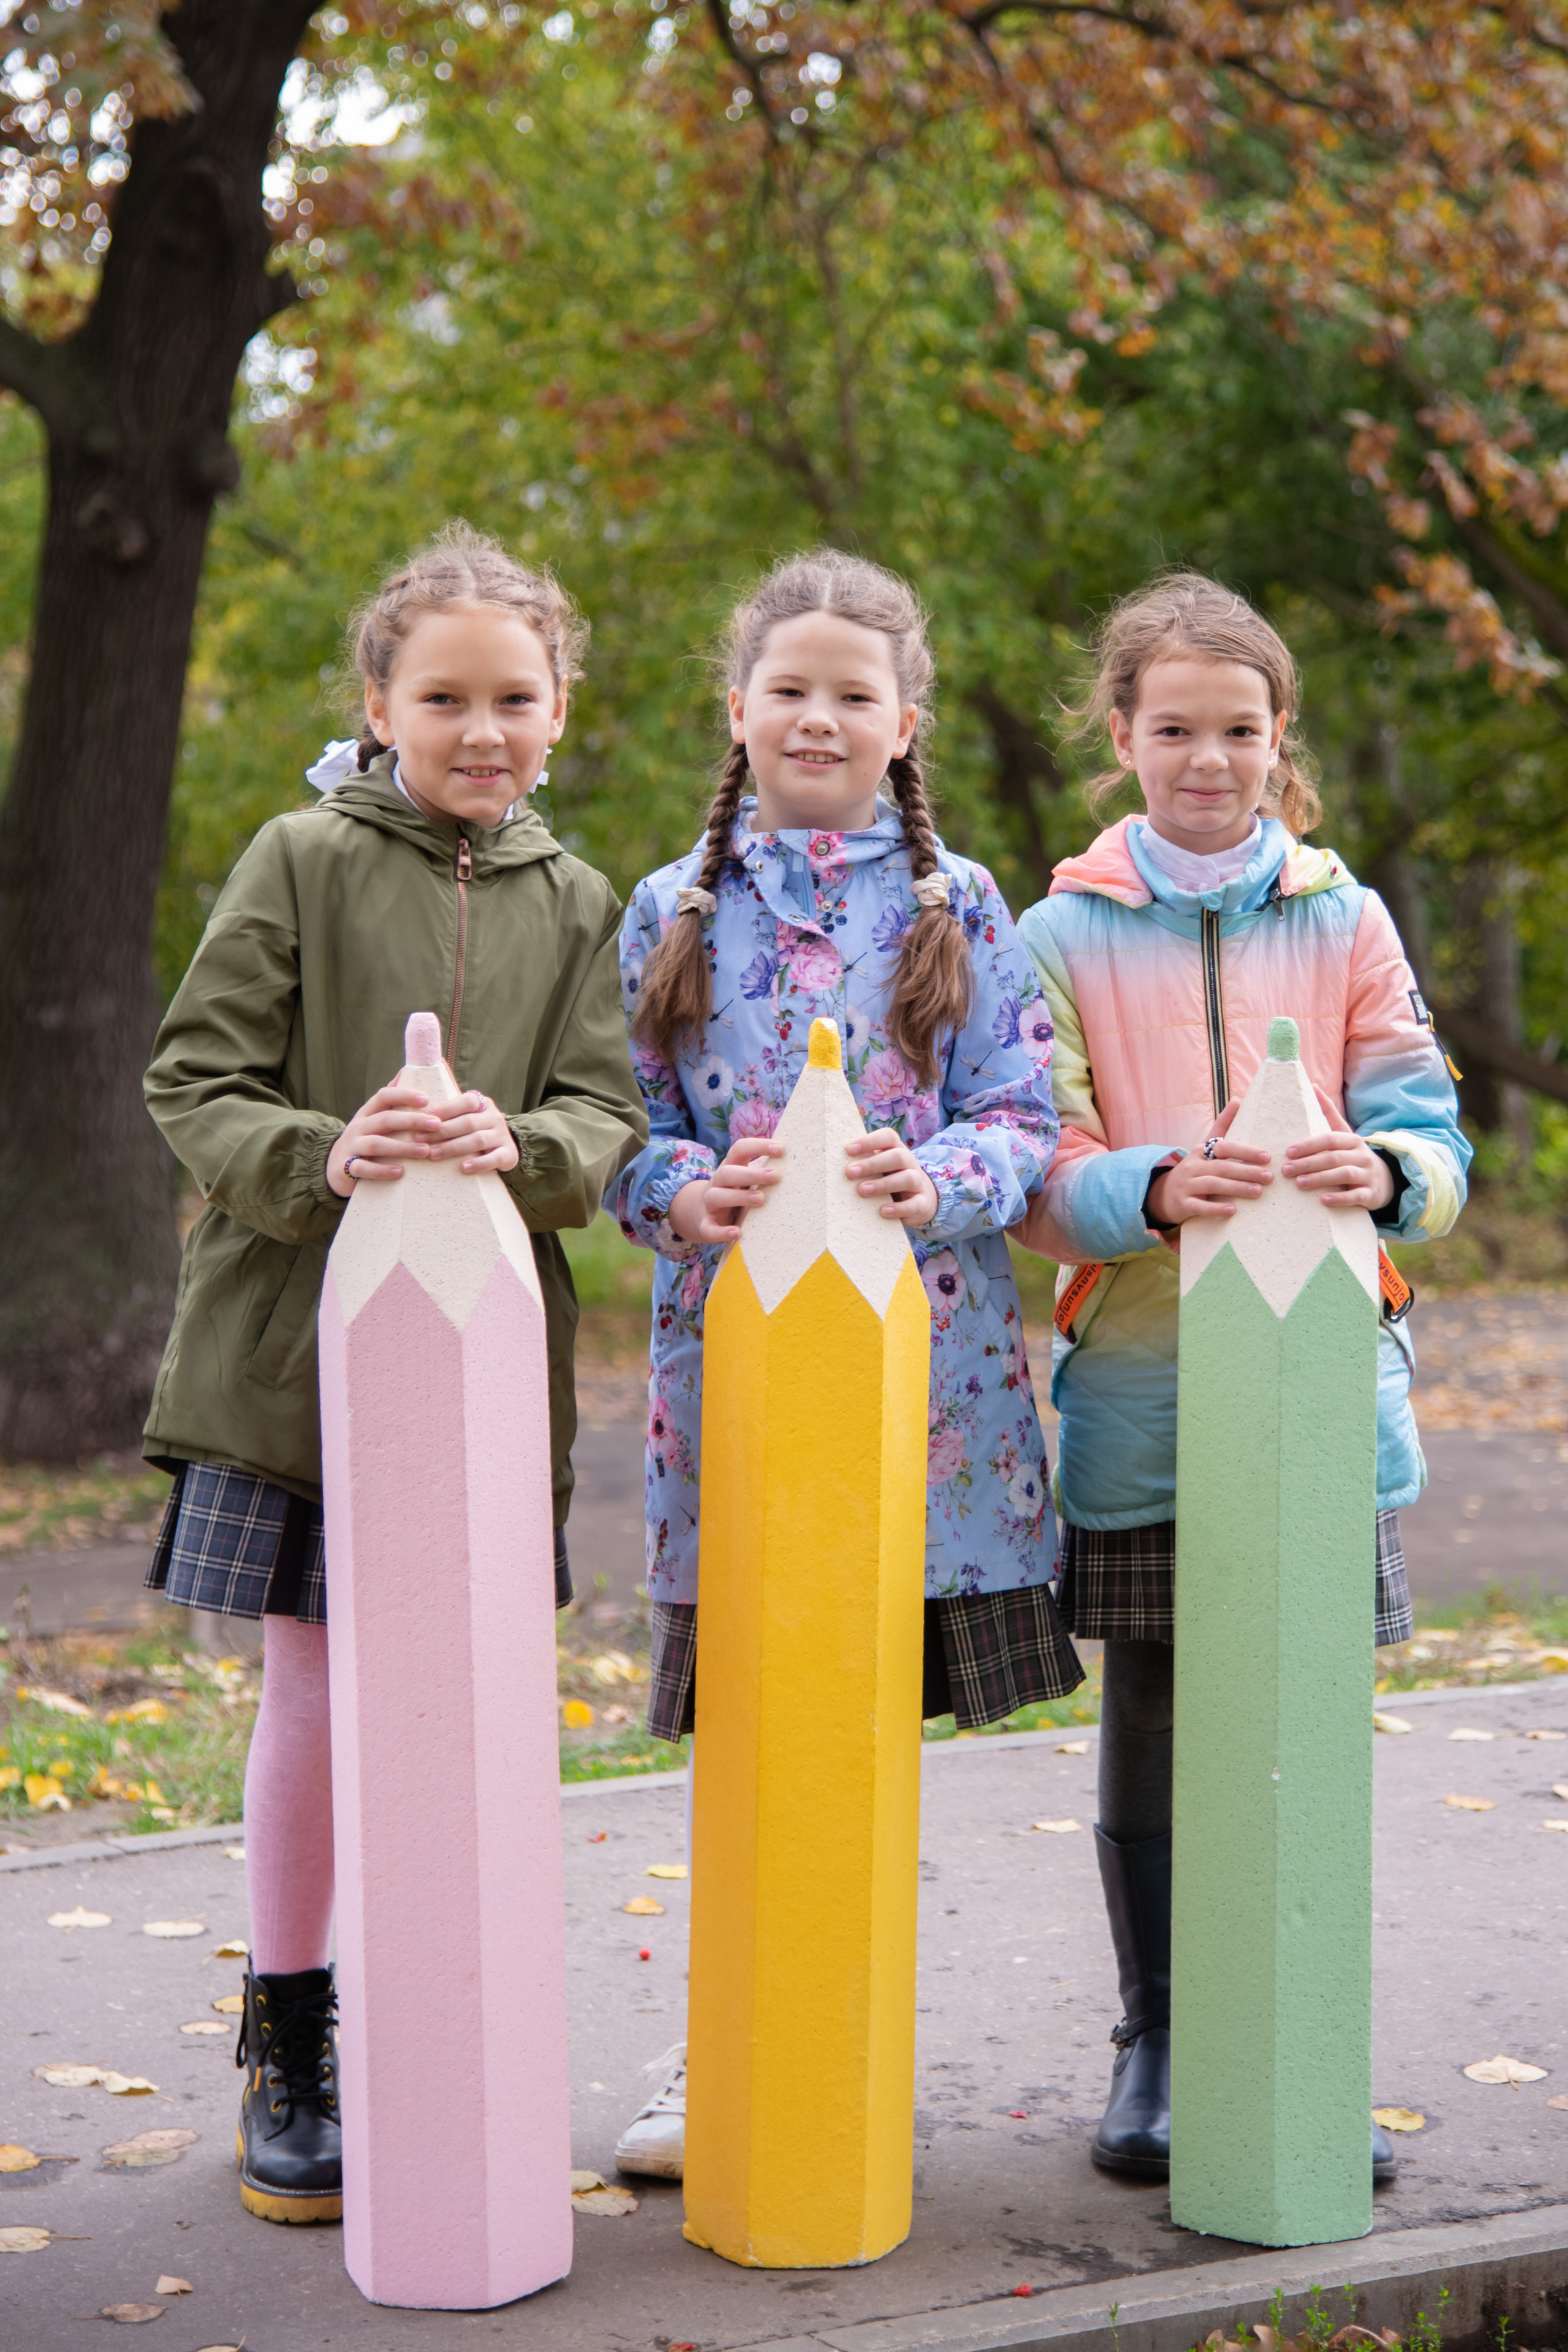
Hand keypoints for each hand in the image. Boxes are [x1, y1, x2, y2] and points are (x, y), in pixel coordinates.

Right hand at [327, 1085, 441, 1196]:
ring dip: (402, 1147)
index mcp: (368, 1112)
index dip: (404, 1095)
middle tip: (437, 1125)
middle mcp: (359, 1126)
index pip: (384, 1096)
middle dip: (412, 1121)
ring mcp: (352, 1146)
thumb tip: (408, 1070)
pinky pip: (363, 1168)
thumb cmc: (365, 1139)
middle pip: (385, 1119)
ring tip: (425, 1151)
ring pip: (376, 1144)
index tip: (427, 1100)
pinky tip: (399, 1172)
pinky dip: (381, 1170)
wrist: (335, 1168)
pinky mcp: (346, 1168)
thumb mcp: (374, 1119)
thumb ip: (391, 1101)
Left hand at [425, 1089, 520, 1176]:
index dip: (446, 1109)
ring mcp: (502, 1135)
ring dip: (453, 1147)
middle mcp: (495, 1117)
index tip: (425, 1119)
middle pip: (468, 1122)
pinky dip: (478, 1164)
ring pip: (478, 1140)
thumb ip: (451, 1116)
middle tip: (420, 1139)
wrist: (504, 1149)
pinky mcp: (509, 1154)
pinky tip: (463, 1168)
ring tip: (434, 1154)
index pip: (466, 1102)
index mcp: (484, 1104)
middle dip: (442, 1131)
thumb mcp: (467, 1119)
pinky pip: (494, 1158)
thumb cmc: (475, 1132)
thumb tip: (419, 1119)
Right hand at [667, 1136, 784, 1245]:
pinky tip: (737, 1233)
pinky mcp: (706, 1225)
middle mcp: (717, 1183)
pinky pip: (710, 1229)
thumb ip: (763, 1168)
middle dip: (750, 1174)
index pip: (739, 1149)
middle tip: (775, 1176)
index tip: (780, 1148)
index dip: (758, 1146)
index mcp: (730, 1167)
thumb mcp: (746, 1178)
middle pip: (727, 1173)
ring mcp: (709, 1204)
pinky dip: (722, 1232)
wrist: (701, 1214)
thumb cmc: (735, 1191)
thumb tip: (794, 1159)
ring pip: (717, 1196)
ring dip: (739, 1197)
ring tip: (761, 1199)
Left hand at [845, 1128, 939, 1226]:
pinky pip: (914, 1204)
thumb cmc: (889, 1179)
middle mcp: (909, 1163)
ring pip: (907, 1178)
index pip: (888, 1137)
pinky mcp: (921, 1203)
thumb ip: (863, 1162)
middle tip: (850, 1173)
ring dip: (883, 1184)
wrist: (919, 1200)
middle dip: (872, 1164)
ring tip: (862, 1190)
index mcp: (896, 1150)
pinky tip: (882, 1211)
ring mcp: (918, 1183)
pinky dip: (898, 1208)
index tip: (849, 1150)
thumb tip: (831, 1162)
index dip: (870, 1141)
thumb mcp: (879, 1168)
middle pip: (897, 1157)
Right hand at [1144, 1099, 1272, 1227]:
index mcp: (1202, 1151)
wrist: (1165, 1194)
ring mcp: (1186, 1185)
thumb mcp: (1206, 1148)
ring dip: (1237, 1188)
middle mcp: (1193, 1166)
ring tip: (1258, 1192)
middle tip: (1269, 1177)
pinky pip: (1200, 1206)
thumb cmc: (1195, 1169)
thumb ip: (1223, 1126)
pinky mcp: (1183, 1204)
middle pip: (1222, 1167)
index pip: (1224, 1147)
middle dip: (1247, 1171)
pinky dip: (1216, 1208)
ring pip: (1213, 1185)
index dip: (1245, 1151)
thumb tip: (1238, 1100)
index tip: (1267, 1157)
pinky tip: (1232, 1210)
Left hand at [1283, 1087, 1394, 1209]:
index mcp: (1353, 1140)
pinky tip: (1323, 1200)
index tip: (1288, 1152)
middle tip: (1286, 1170)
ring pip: (1344, 1174)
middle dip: (1308, 1163)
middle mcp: (1362, 1155)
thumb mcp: (1344, 1134)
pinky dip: (1339, 1198)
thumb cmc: (1353, 1155)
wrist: (1383, 1180)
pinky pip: (1356, 1196)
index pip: (1330, 1139)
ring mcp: (1368, 1175)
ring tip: (1299, 1183)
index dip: (1309, 1145)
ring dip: (1320, 1179)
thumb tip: (1312, 1085)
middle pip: (1333, 1157)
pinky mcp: (1371, 1194)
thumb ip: (1328, 1113)